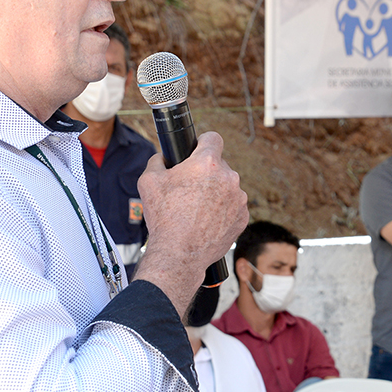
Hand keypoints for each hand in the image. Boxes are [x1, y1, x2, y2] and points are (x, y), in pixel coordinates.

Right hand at [134, 132, 248, 311]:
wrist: (179, 254)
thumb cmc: (164, 218)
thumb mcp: (148, 181)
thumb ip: (157, 160)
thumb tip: (163, 157)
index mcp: (207, 163)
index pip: (213, 138)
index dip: (202, 142)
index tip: (198, 149)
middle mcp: (229, 177)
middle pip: (219, 166)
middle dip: (206, 173)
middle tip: (189, 189)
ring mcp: (239, 199)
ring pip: (227, 187)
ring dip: (216, 193)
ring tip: (197, 210)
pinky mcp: (243, 217)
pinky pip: (233, 207)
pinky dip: (223, 211)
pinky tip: (207, 221)